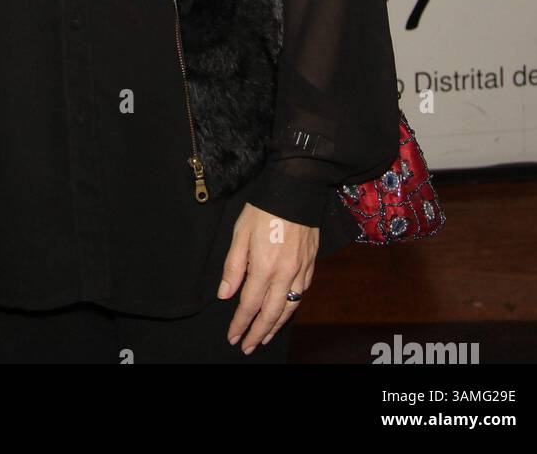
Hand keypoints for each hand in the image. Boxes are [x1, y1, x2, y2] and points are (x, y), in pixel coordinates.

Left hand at [217, 202, 317, 353]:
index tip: (233, 337)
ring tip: (264, 337)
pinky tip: (285, 311)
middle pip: (271, 313)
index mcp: (264, 267)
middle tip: (247, 346)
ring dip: (276, 326)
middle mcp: (285, 274)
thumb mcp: (240, 233)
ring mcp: (301, 271)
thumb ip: (233, 266)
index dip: (241, 324)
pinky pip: (301, 293)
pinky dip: (292, 308)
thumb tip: (225, 295)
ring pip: (289, 307)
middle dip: (258, 333)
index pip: (250, 305)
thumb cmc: (263, 209)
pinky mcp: (311, 264)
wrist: (296, 191)